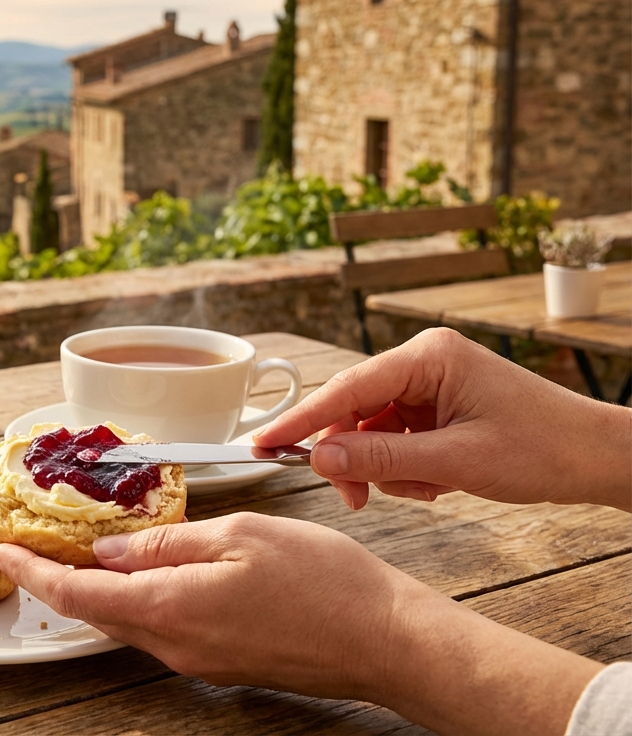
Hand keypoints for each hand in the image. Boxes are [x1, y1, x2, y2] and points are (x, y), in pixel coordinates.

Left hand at [0, 514, 601, 734]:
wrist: (385, 641)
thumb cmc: (323, 582)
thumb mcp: (239, 535)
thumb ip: (168, 542)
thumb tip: (114, 548)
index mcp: (169, 608)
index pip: (75, 596)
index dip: (32, 573)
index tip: (2, 552)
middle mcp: (173, 644)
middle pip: (96, 612)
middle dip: (60, 578)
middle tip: (38, 540)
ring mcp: (197, 658)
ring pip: (128, 619)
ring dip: (102, 588)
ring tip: (87, 547)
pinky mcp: (221, 661)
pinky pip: (162, 627)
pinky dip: (140, 598)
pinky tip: (148, 569)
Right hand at [255, 328, 631, 510]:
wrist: (595, 457)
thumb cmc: (543, 449)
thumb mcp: (455, 462)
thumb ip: (381, 459)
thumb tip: (319, 459)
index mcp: (427, 357)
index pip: (346, 389)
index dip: (302, 421)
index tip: (262, 445)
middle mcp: (423, 362)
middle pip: (353, 410)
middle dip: (353, 457)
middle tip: (355, 500)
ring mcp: (429, 384)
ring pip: (370, 430)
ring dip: (385, 469)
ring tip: (426, 490)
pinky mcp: (436, 406)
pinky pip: (394, 438)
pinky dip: (404, 468)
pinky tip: (436, 483)